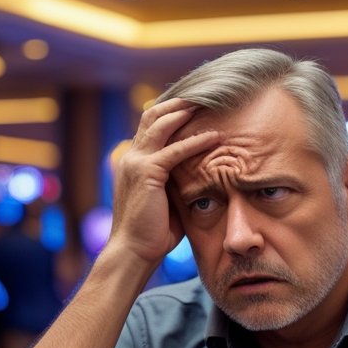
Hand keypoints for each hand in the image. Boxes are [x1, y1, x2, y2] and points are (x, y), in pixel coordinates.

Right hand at [106, 98, 218, 267]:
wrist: (134, 251)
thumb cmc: (153, 231)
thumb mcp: (167, 198)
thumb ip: (178, 180)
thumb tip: (203, 173)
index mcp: (134, 160)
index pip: (152, 125)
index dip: (172, 111)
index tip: (197, 105)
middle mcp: (132, 156)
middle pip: (154, 115)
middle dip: (179, 102)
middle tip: (206, 95)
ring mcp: (136, 162)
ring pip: (160, 123)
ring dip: (186, 112)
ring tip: (210, 104)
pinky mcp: (146, 173)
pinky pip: (175, 150)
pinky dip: (196, 141)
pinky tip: (215, 137)